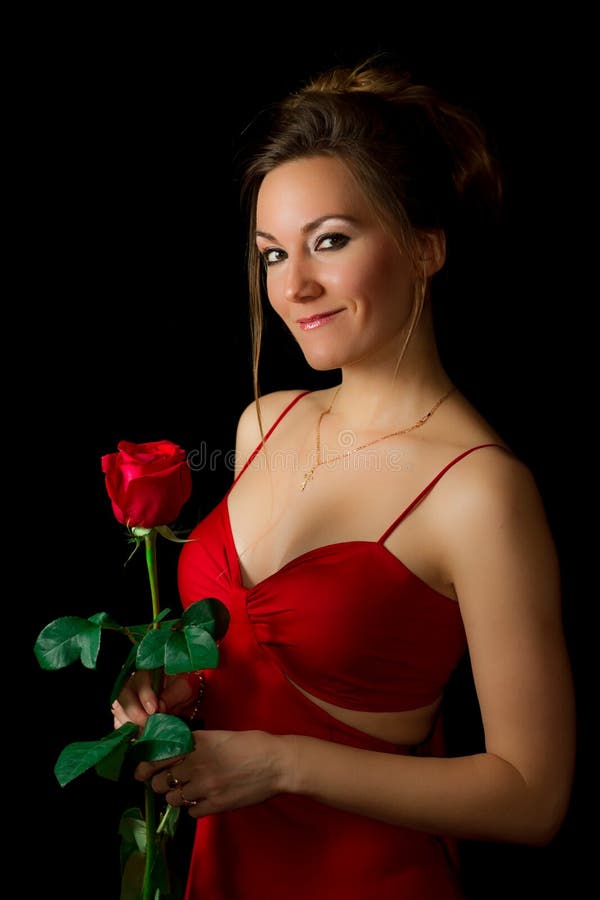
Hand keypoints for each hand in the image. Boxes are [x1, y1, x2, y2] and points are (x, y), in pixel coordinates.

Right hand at [111, 670, 196, 728]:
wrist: (180, 699)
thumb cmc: (181, 688)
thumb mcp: (184, 687)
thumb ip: (172, 695)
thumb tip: (160, 707)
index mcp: (146, 672)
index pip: (140, 681)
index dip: (145, 695)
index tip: (154, 709)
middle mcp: (131, 684)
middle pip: (123, 697)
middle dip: (135, 713)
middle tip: (148, 723)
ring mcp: (125, 700)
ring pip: (119, 712)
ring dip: (130, 724)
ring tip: (145, 732)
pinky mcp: (123, 716)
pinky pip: (119, 724)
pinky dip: (127, 733)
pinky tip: (138, 738)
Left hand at [134, 729, 291, 816]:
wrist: (278, 763)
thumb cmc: (254, 744)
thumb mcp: (221, 736)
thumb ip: (199, 743)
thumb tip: (179, 751)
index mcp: (198, 742)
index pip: (160, 755)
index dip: (147, 765)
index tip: (142, 771)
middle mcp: (197, 763)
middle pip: (160, 781)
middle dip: (160, 783)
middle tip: (167, 783)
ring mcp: (205, 786)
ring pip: (173, 799)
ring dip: (177, 796)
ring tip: (187, 792)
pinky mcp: (216, 805)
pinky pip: (192, 812)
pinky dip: (194, 808)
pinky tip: (203, 800)